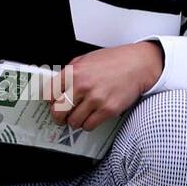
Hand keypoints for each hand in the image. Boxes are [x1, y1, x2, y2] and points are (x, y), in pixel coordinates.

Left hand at [47, 42, 162, 130]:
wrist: (137, 65)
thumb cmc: (114, 61)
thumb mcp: (86, 59)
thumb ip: (70, 72)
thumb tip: (57, 87)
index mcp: (74, 72)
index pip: (49, 93)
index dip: (49, 101)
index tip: (52, 104)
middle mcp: (82, 85)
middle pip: (58, 111)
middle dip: (58, 116)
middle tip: (62, 117)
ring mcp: (95, 99)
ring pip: (73, 121)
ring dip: (75, 121)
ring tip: (80, 116)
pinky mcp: (107, 110)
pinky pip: (88, 126)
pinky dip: (87, 124)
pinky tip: (91, 117)